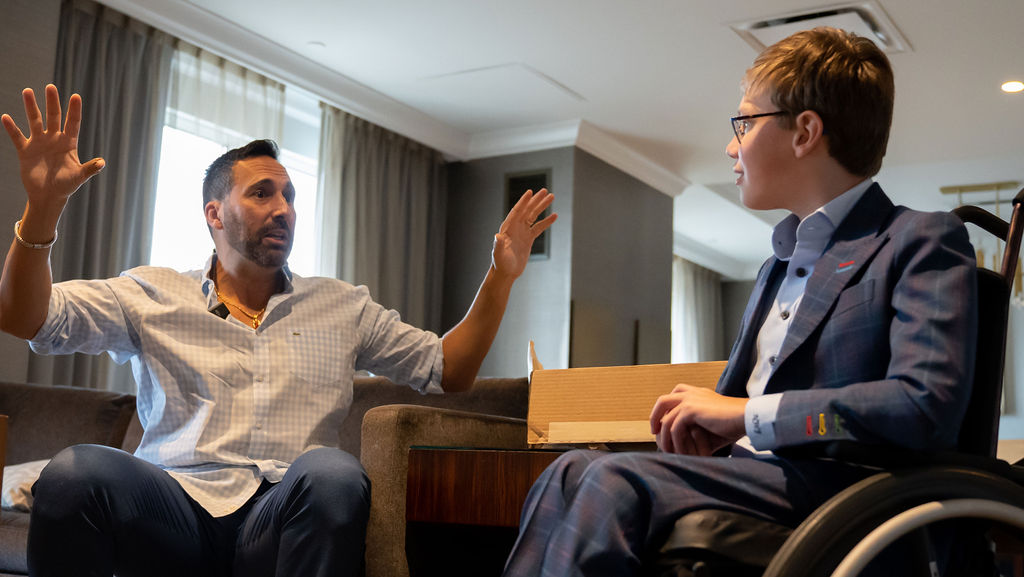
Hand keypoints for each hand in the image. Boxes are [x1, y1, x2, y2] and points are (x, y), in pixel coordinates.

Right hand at [1, 84, 104, 211]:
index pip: (73, 123)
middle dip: (52, 102)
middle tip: (50, 87)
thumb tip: (103, 163)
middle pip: (53, 116)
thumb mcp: (79, 177)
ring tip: (27, 91)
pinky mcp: (26, 151)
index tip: (76, 96)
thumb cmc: (66, 186)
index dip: (74, 110)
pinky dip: (12, 128)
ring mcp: (39, 143)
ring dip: (31, 107)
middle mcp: (54, 139)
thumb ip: (89, 169)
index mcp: (69, 143)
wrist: (48, 196)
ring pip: (35, 121)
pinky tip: (6, 117)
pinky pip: (17, 137)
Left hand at [491, 189, 556, 281]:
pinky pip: (539, 227)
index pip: (516, 211)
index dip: (523, 202)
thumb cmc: (500, 264)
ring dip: (542, 206)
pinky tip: (554, 216)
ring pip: (534, 215)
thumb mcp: (498, 254)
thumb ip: (498, 244)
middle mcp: (515, 227)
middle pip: (527, 210)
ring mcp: (522, 232)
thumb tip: (497, 236)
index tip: (530, 192)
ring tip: (551, 197)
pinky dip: (546, 221)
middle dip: (536, 200)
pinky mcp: (528, 238)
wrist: (506, 272)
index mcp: (508, 228)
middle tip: (545, 191)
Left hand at [649, 384, 746, 454]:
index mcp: (698, 393)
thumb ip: (694, 427)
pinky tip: (680, 452)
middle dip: (655, 417)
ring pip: (666, 419)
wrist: (747, 418)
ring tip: (667, 451)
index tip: (661, 423)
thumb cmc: (733, 424)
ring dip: (665, 437)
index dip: (664, 409)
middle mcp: (692, 393)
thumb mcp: (710, 424)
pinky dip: (675, 442)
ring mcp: (690, 400)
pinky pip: (674, 428)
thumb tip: (680, 442)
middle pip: (662, 401)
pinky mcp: (691, 410)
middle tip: (654, 432)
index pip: (674, 394)